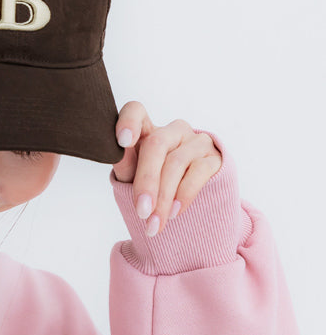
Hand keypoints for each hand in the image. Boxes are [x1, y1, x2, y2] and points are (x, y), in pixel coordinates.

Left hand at [112, 101, 222, 237]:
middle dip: (147, 181)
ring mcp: (196, 141)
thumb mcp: (134, 179)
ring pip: (176, 162)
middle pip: (156, 144)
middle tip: (141, 211)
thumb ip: (125, 166)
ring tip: (155, 223)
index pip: (136, 112)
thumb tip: (119, 152)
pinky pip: (199, 172)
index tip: (123, 142)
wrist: (190, 210)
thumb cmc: (154, 189)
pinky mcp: (215, 157)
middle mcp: (172, 131)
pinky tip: (175, 213)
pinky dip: (184, 195)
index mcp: (147, 131)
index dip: (129, 122)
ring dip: (164, 197)